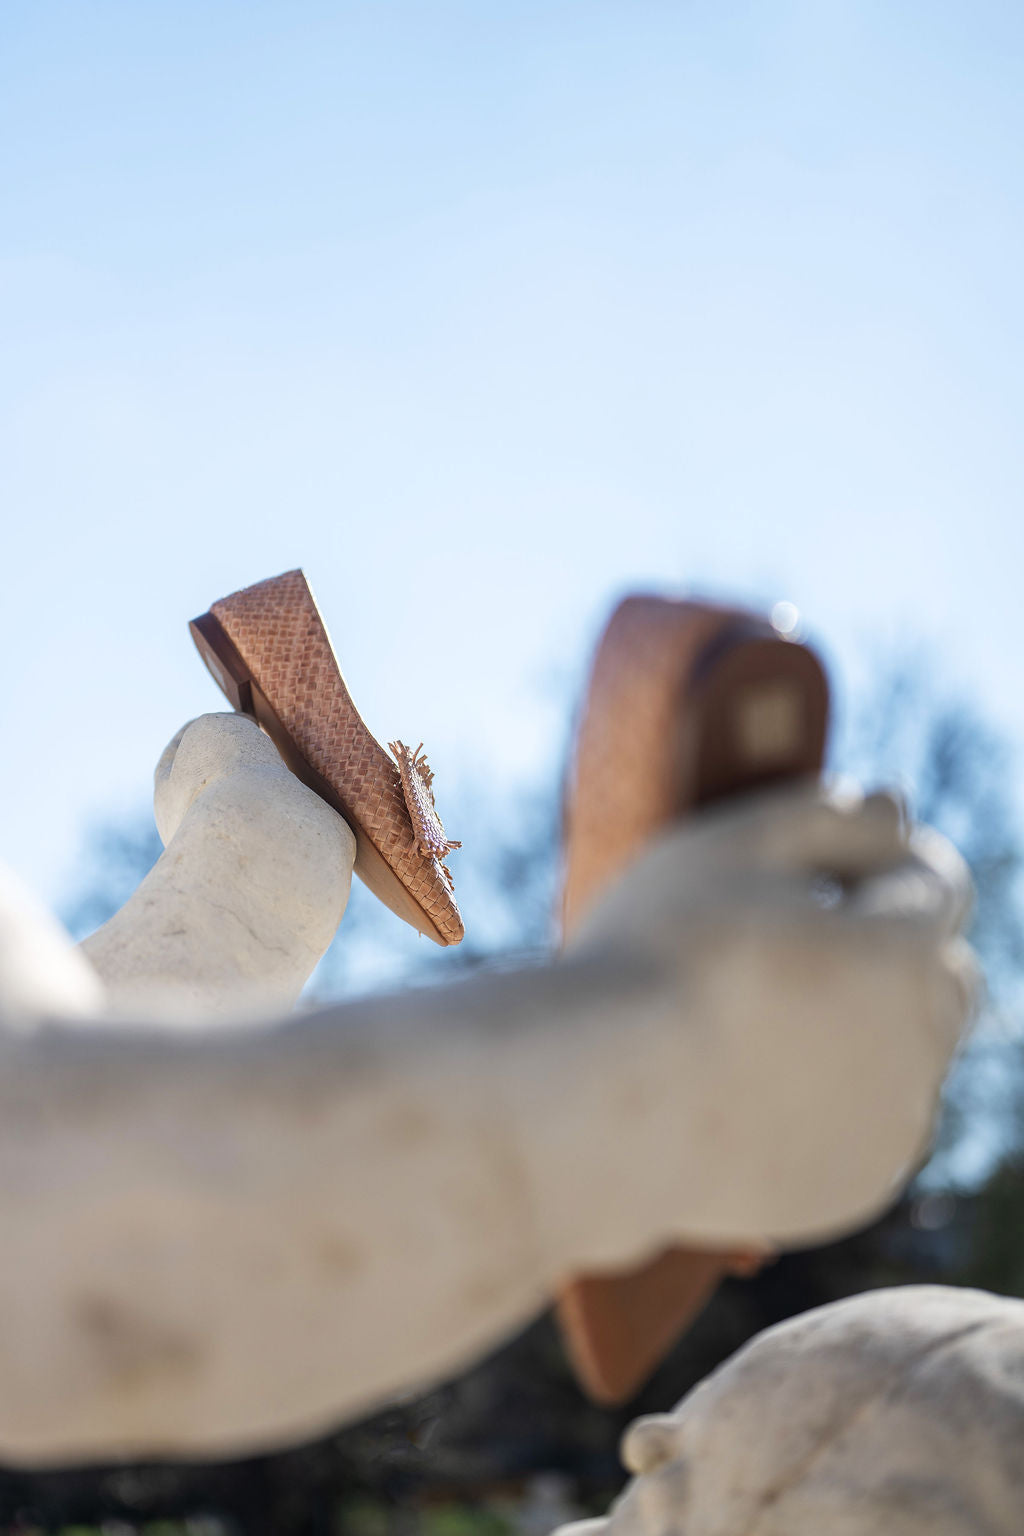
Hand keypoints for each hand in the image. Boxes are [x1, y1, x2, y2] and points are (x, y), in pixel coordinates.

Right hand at [553, 783, 976, 1250]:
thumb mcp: (732, 850)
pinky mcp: (860, 1184)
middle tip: (783, 943)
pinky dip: (835, 1096)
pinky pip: (870, 1120)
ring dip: (863, 1022)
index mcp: (905, 951)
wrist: (596, 1101)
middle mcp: (924, 1045)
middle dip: (887, 948)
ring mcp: (895, 1123)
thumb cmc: (655, 958)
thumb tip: (897, 803)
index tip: (800, 871)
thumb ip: (828, 816)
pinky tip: (751, 1083)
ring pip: (907, 1050)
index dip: (868, 864)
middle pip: (939, 972)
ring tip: (756, 1016)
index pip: (930, 881)